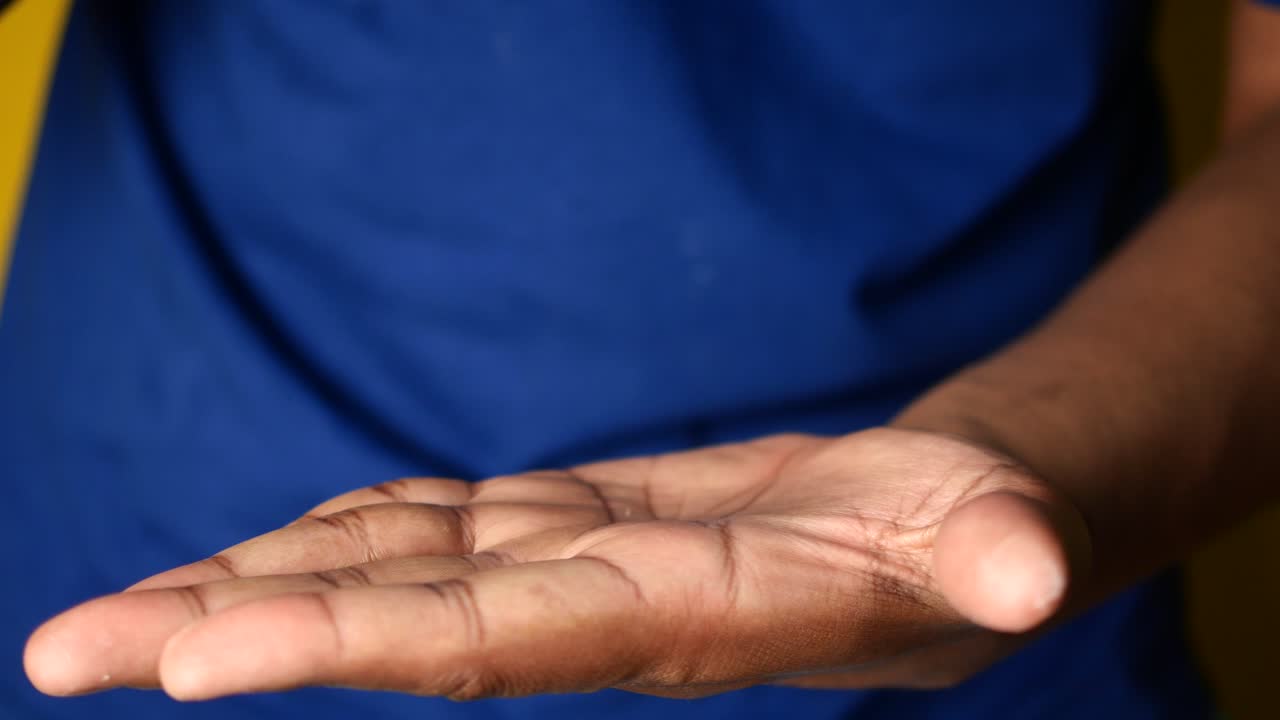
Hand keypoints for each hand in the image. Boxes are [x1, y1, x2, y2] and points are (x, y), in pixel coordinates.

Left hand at [24, 428, 1089, 700]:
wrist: (933, 540)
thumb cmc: (968, 536)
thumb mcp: (991, 532)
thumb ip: (996, 551)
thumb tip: (1030, 574)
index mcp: (677, 621)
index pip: (490, 646)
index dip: (348, 651)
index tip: (193, 666)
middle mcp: (595, 610)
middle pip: (392, 624)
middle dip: (235, 635)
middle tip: (68, 651)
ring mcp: (572, 567)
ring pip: (389, 575)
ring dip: (258, 584)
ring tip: (120, 613)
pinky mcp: (574, 526)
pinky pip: (436, 532)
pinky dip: (346, 534)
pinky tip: (276, 543)